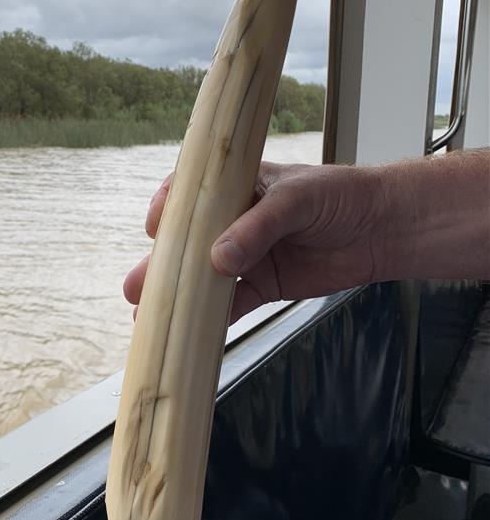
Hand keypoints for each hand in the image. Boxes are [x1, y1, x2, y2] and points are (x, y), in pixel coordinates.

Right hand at [124, 161, 383, 324]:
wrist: (383, 228)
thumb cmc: (340, 197)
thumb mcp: (297, 200)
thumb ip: (257, 228)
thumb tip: (218, 260)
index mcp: (237, 186)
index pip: (190, 193)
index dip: (167, 210)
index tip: (156, 229)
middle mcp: (235, 220)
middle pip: (188, 242)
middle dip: (159, 266)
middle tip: (135, 287)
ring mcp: (248, 254)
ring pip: (204, 277)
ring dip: (178, 296)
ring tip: (148, 316)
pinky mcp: (265, 284)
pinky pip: (232, 303)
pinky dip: (212, 319)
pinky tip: (191, 333)